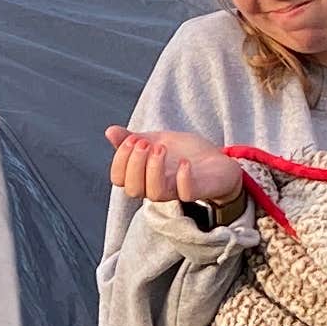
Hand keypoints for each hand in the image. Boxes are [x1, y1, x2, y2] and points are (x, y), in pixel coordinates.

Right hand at [107, 125, 244, 207]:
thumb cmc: (184, 153)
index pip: (119, 179)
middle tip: (146, 143)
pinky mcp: (197, 191)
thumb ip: (133, 138)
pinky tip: (184, 162)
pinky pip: (185, 193)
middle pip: (132, 189)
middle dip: (135, 164)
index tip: (132, 139)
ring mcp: (176, 191)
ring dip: (154, 169)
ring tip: (161, 148)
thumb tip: (110, 131)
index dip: (120, 160)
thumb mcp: (156, 140)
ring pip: (155, 194)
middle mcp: (156, 187)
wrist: (216, 160)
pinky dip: (182, 177)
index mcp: (143, 176)